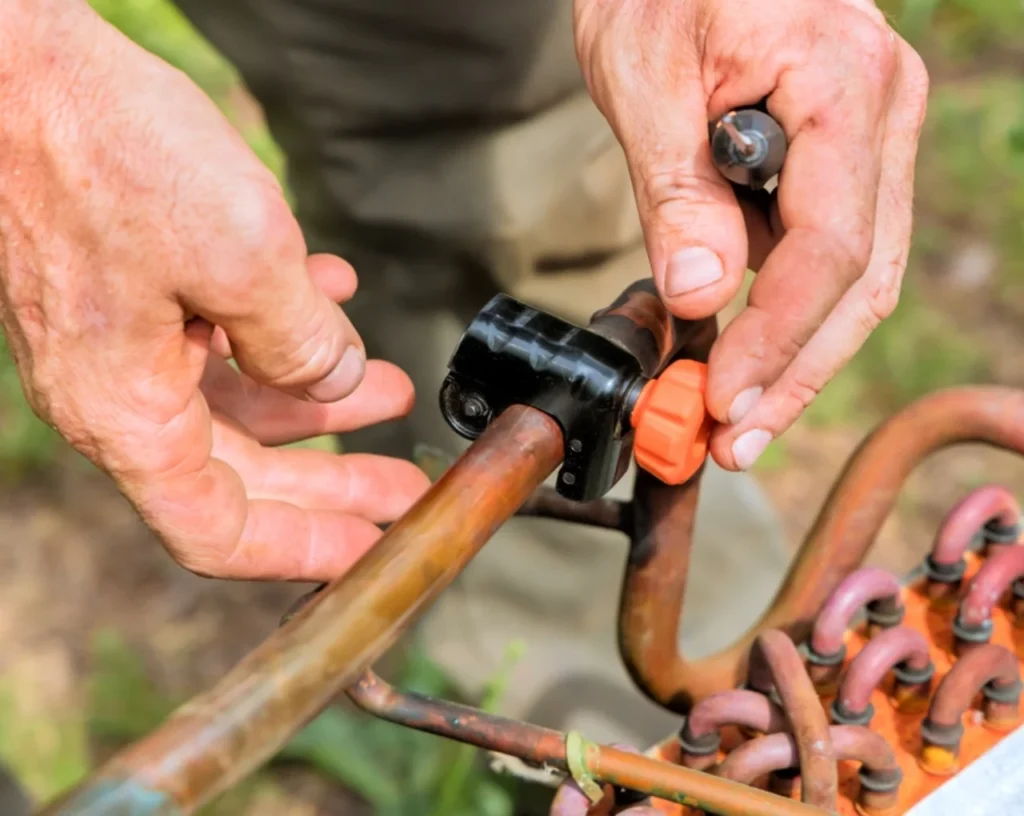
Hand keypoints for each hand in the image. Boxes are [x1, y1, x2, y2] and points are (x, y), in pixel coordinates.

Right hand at [0, 3, 428, 579]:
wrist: (15, 64)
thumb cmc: (105, 152)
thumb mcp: (241, 257)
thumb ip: (301, 339)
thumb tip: (335, 379)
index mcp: (126, 414)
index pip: (217, 529)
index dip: (300, 550)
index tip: (369, 550)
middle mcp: (118, 394)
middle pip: (240, 473)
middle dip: (331, 479)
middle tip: (402, 485)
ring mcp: (122, 344)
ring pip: (237, 402)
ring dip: (318, 395)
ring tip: (390, 388)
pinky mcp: (131, 294)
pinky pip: (216, 337)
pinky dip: (279, 329)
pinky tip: (331, 295)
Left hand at [574, 0, 928, 469]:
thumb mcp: (645, 79)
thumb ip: (678, 190)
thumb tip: (703, 294)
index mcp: (844, 82)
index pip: (831, 243)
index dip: (777, 337)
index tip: (721, 399)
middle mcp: (882, 113)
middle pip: (861, 280)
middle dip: (795, 373)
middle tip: (734, 442)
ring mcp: (873, 139)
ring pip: (857, 279)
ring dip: (797, 359)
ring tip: (737, 422)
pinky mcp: (845, 161)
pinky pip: (833, 255)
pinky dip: (791, 316)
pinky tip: (747, 361)